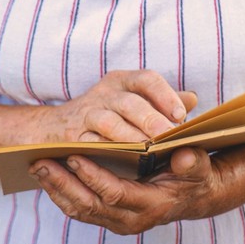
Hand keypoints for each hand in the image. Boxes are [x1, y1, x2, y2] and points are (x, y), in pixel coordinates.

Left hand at [29, 147, 219, 233]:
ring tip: (37, 167)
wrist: (190, 197)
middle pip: (88, 205)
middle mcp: (131, 220)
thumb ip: (192, 163)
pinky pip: (79, 209)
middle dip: (62, 183)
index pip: (114, 194)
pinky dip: (60, 193)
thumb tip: (183, 157)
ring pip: (79, 210)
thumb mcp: (198, 168)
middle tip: (41, 163)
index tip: (73, 156)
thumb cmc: (193, 177)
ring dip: (56, 189)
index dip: (92, 177)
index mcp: (151, 206)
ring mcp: (117, 222)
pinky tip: (47, 176)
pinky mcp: (107, 219)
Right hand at [36, 70, 197, 143]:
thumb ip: (162, 101)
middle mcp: (104, 94)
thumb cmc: (103, 115)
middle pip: (130, 102)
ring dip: (129, 137)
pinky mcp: (72, 136)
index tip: (181, 114)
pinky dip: (106, 153)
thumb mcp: (131, 101)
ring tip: (148, 151)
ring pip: (109, 123)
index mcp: (122, 82)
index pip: (146, 79)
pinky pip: (90, 144)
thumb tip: (192, 100)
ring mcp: (86, 114)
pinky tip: (123, 164)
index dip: (164, 94)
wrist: (52, 129)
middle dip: (150, 119)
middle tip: (167, 137)